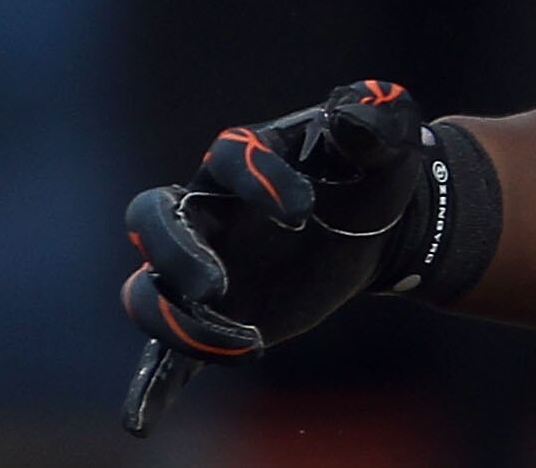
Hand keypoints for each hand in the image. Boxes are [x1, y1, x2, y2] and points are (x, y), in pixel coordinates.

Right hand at [119, 80, 433, 436]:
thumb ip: (378, 116)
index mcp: (248, 156)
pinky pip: (168, 353)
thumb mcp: (391, 141)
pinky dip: (153, 385)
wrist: (378, 228)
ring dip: (179, 322)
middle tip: (216, 285)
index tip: (305, 213)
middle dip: (176, 251)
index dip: (258, 178)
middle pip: (155, 217)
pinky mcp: (216, 317)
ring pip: (151, 290)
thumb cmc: (375, 174)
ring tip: (246, 345)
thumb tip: (353, 114)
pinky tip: (144, 420)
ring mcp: (204, 265)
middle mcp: (209, 208)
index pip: (228, 154)